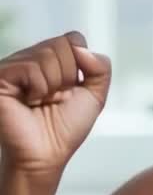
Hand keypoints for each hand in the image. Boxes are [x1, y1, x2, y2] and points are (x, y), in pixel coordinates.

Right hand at [0, 30, 111, 177]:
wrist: (46, 154)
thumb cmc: (64, 130)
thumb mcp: (95, 97)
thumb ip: (101, 68)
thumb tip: (82, 48)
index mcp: (51, 60)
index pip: (73, 39)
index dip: (79, 67)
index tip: (69, 91)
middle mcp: (31, 58)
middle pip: (62, 45)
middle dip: (67, 77)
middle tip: (53, 99)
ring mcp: (15, 65)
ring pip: (47, 54)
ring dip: (52, 85)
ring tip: (39, 102)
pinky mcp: (2, 75)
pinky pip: (31, 67)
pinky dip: (38, 88)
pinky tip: (28, 101)